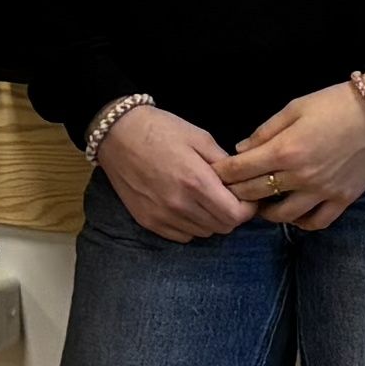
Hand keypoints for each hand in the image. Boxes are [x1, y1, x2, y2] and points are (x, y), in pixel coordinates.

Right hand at [92, 100, 254, 243]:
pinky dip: (191, 226)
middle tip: (227, 196)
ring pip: (203, 233)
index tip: (246, 196)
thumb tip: (240, 182)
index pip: (236, 215)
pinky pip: (182, 236)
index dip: (247, 208)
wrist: (116, 134)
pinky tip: (186, 206)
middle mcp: (180, 205)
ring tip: (205, 199)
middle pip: (222, 227)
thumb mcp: (199, 137)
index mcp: (196, 181)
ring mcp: (162, 216)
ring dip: (211, 220)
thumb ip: (224, 162)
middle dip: (231, 213)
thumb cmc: (160, 129)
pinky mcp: (148, 222)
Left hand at [221, 80, 364, 233]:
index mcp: (285, 150)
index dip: (222, 174)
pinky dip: (301, 222)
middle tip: (227, 191)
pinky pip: (316, 222)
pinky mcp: (344, 199)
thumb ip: (264, 131)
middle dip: (235, 193)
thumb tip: (240, 149)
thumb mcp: (294, 108)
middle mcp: (301, 176)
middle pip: (255, 194)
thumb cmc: (335, 103)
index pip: (240, 170)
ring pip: (283, 216)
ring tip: (260, 203)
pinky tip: (293, 213)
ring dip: (266, 211)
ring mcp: (323, 191)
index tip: (213, 175)